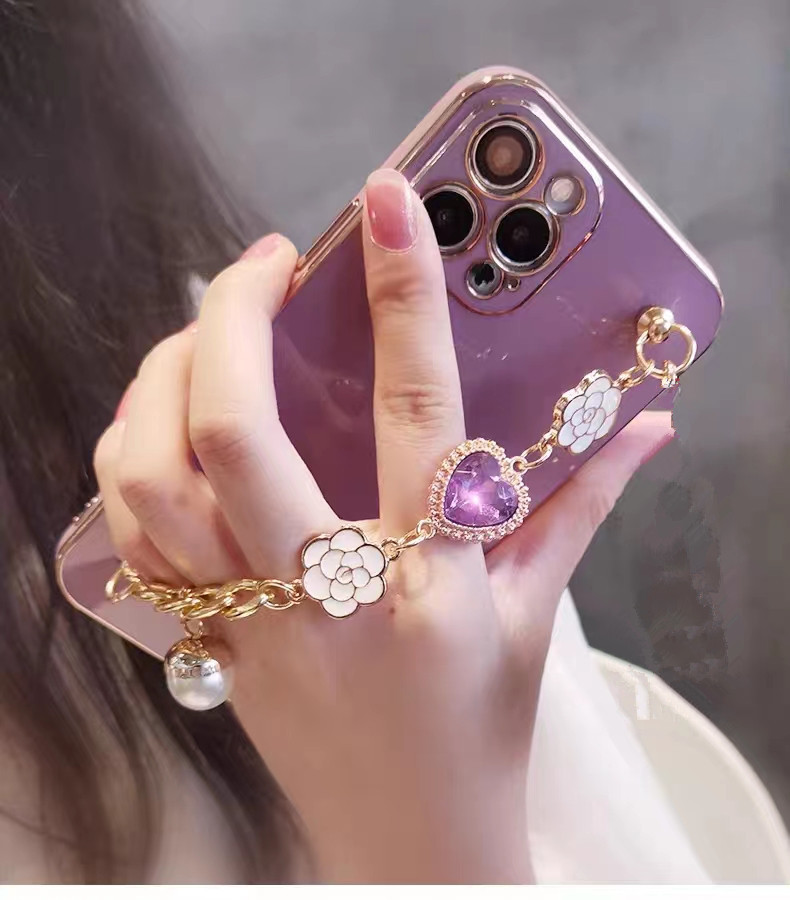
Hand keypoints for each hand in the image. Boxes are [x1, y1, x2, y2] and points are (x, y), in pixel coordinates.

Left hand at [95, 169, 672, 882]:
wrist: (412, 841)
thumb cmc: (480, 730)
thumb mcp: (537, 614)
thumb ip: (581, 504)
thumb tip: (643, 426)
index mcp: (430, 584)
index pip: (414, 413)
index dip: (402, 297)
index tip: (385, 206)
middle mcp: (327, 597)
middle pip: (237, 433)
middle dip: (228, 319)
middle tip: (258, 263)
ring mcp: (251, 626)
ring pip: (154, 484)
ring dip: (159, 383)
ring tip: (200, 336)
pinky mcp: (207, 646)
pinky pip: (134, 545)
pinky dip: (131, 464)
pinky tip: (163, 425)